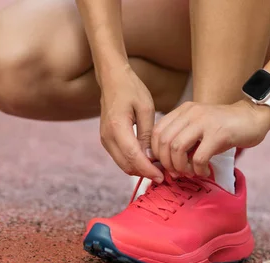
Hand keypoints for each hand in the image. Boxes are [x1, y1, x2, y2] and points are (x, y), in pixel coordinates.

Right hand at [99, 65, 163, 183]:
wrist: (112, 80)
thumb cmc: (131, 89)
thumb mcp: (146, 108)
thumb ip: (148, 134)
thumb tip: (151, 157)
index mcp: (118, 127)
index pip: (134, 157)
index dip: (148, 170)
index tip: (162, 176)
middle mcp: (108, 137)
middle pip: (126, 165)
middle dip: (145, 173)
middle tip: (164, 174)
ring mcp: (105, 139)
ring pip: (122, 164)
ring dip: (139, 169)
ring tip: (158, 167)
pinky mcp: (106, 140)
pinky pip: (120, 158)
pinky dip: (133, 162)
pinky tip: (147, 159)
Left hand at [151, 100, 269, 176]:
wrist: (254, 117)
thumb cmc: (224, 128)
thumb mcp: (198, 128)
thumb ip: (181, 138)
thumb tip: (163, 163)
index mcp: (183, 111)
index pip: (156, 132)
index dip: (155, 152)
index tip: (164, 165)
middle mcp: (191, 113)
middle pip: (164, 141)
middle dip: (166, 163)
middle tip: (176, 173)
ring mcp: (204, 122)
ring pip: (177, 149)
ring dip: (180, 167)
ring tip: (190, 173)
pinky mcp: (219, 133)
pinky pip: (199, 157)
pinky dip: (198, 170)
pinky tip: (203, 172)